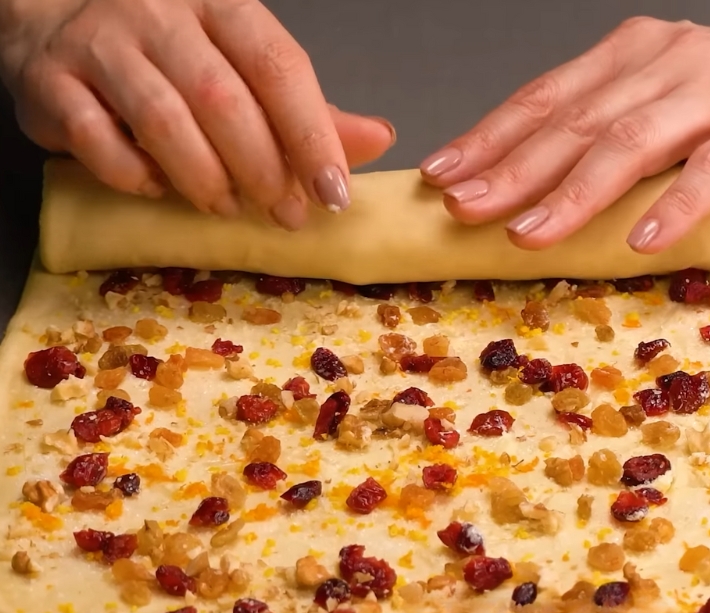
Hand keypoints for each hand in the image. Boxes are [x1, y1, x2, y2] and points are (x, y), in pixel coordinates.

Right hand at [0, 0, 395, 225]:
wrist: (54, 26)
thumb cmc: (165, 56)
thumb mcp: (241, 68)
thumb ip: (303, 110)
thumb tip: (376, 139)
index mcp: (219, 5)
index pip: (277, 65)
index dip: (311, 135)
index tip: (335, 194)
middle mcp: (159, 13)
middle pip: (223, 99)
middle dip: (263, 169)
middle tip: (285, 215)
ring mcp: (101, 44)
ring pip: (163, 121)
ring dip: (204, 179)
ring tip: (225, 208)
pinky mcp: (53, 83)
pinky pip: (98, 141)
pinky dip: (134, 176)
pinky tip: (155, 189)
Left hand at [419, 4, 709, 252]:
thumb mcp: (666, 102)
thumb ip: (609, 131)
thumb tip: (524, 190)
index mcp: (634, 55)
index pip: (548, 99)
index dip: (491, 138)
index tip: (441, 179)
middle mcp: (670, 63)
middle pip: (577, 122)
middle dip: (512, 170)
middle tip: (462, 213)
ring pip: (635, 142)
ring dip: (577, 193)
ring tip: (530, 236)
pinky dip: (678, 204)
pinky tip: (643, 239)